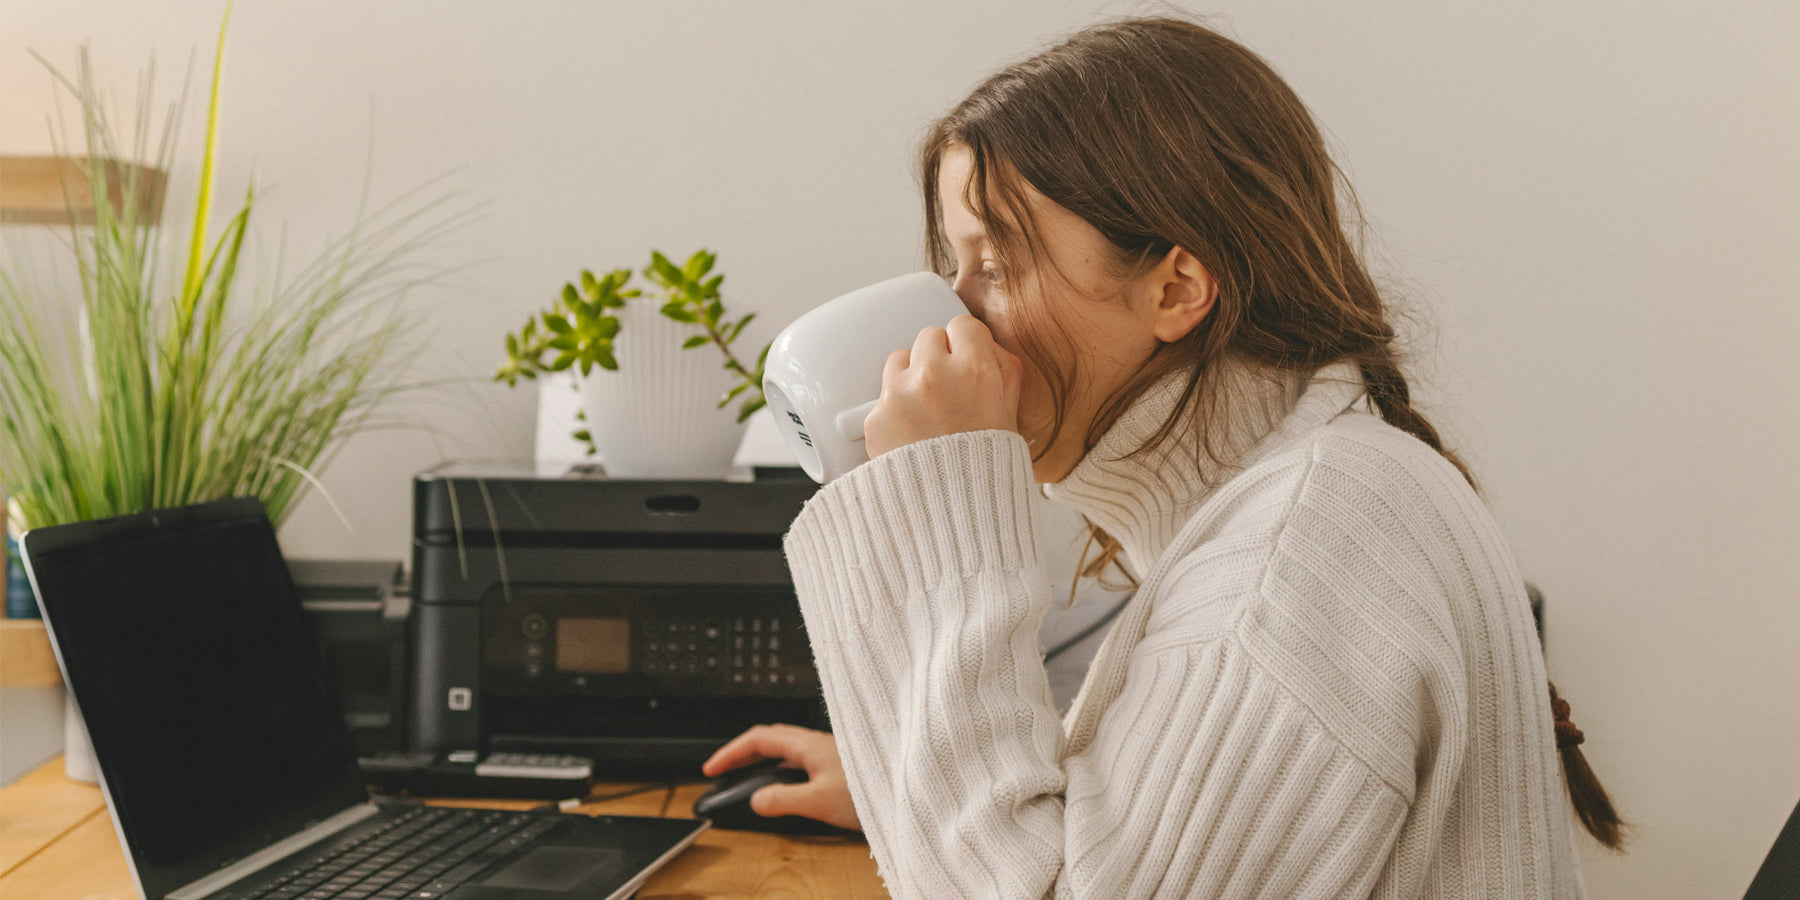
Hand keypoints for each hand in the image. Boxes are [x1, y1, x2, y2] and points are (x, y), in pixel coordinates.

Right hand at [701, 724, 860, 830]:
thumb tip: (756, 800)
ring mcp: (830, 753)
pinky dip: (783, 771)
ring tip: (748, 780)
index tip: (711, 767)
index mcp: (808, 744)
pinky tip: (787, 788)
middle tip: (724, 771)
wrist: (911, 789)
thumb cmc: (874, 787)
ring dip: (763, 762)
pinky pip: (802, 762)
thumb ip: (783, 800)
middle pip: (770, 740)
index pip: (758, 739)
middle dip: (743, 754)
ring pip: (787, 750)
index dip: (730, 752)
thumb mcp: (819, 800)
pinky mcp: (841, 766)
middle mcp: (818, 743)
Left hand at [863, 315, 1022, 458]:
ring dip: (911, 378)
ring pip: (899, 360)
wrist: (956, 519)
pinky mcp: (876, 418)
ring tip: (926, 413)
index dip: (967, 345)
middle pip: (929, 337)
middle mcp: (934, 376)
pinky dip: (894, 412)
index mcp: (975, 371)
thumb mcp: (1012, 415)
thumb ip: (1004, 372)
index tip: (966, 362)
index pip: (962, 326)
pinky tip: (911, 435)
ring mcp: (900, 396)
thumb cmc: (988, 472)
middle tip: (947, 391)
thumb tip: (987, 348)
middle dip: (938, 359)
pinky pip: (882, 398)